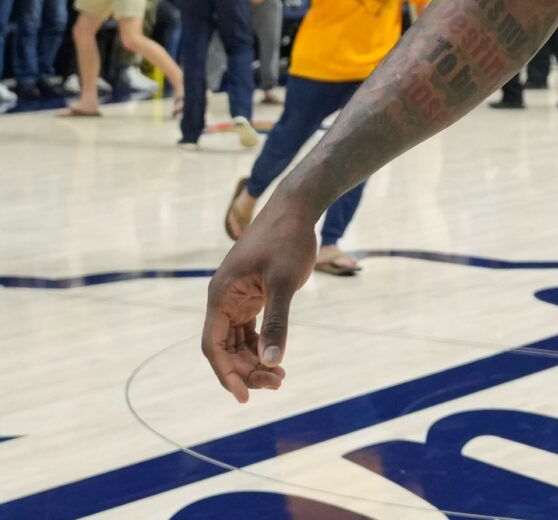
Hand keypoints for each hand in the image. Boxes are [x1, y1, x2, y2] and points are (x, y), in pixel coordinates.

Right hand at [201, 205, 313, 401]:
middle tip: (276, 384)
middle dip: (246, 369)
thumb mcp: (283, 283)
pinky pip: (249, 327)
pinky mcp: (251, 293)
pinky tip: (275, 356)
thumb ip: (277, 323)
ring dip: (254, 359)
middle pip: (225, 347)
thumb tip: (272, 360)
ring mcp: (237, 296)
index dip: (226, 373)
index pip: (213, 346)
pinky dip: (260, 343)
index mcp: (221, 296)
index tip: (244, 397)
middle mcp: (223, 299)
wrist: (295, 209)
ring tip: (279, 377)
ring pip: (238, 340)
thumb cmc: (288, 241)